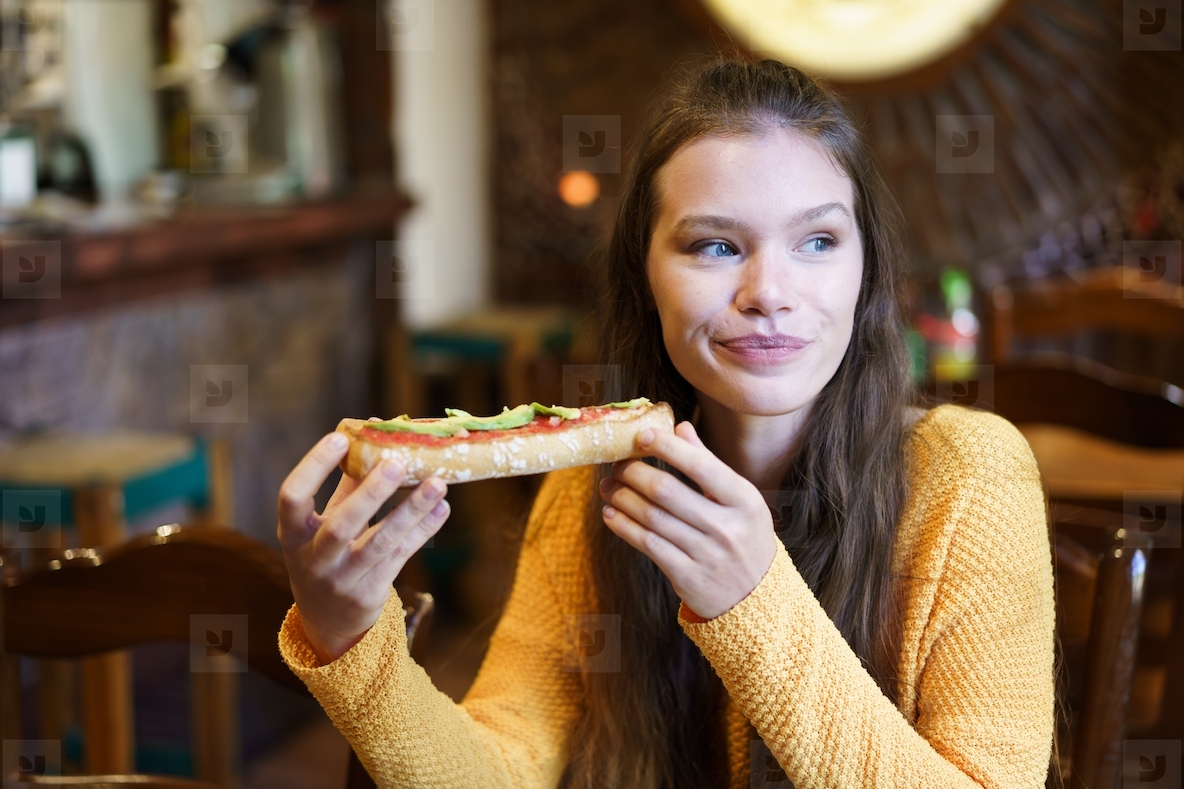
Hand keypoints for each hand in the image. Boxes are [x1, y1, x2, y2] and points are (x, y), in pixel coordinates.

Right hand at [277, 425, 449, 663]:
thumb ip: (345, 484)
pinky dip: (423, 531)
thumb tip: (371, 433)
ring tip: (437, 484)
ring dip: (410, 511)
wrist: (327, 620)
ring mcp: (342, 579)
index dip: (314, 466)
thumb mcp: (322, 523)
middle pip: (341, 525)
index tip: (340, 437)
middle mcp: (313, 558)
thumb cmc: (326, 554)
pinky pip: (400, 557)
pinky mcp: (370, 593)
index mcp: (293, 533)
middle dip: (371, 493)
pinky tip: (441, 509)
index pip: (292, 496)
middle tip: (398, 463)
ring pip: (380, 543)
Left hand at [598, 421, 778, 619]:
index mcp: (744, 500)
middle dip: (633, 473)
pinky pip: (647, 545)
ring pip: (652, 517)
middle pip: (667, 491)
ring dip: (622, 498)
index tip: (641, 436)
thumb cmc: (743, 536)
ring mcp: (707, 554)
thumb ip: (709, 463)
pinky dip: (624, 527)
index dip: (667, 447)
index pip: (701, 466)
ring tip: (608, 487)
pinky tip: (611, 514)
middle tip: (616, 465)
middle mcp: (727, 526)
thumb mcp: (739, 499)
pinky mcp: (687, 577)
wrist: (757, 597)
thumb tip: (680, 427)